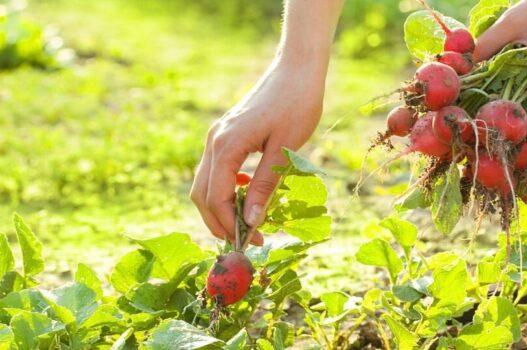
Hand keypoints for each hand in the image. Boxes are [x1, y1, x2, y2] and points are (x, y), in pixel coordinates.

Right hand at [190, 61, 325, 245]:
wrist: (297, 69)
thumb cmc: (297, 104)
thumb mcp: (284, 150)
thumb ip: (265, 185)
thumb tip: (251, 221)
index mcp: (226, 146)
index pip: (217, 197)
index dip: (230, 225)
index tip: (251, 242)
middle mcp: (215, 141)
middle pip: (202, 194)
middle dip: (219, 221)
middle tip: (245, 240)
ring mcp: (218, 136)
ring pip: (206, 182)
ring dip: (221, 206)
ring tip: (246, 223)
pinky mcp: (226, 134)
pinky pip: (216, 169)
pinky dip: (226, 188)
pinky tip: (248, 192)